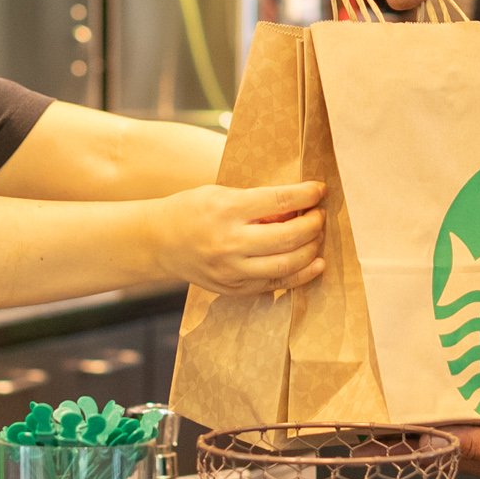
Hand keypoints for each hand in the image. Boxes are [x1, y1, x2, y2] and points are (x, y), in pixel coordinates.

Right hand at [152, 181, 324, 293]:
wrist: (159, 241)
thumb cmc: (193, 210)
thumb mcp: (221, 194)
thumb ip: (258, 201)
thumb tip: (299, 207)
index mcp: (226, 210)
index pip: (278, 201)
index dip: (306, 195)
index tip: (319, 190)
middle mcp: (229, 242)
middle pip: (288, 236)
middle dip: (313, 224)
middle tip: (319, 215)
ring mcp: (231, 270)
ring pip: (287, 264)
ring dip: (311, 249)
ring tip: (317, 236)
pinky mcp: (234, 288)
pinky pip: (276, 284)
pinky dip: (301, 274)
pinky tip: (315, 263)